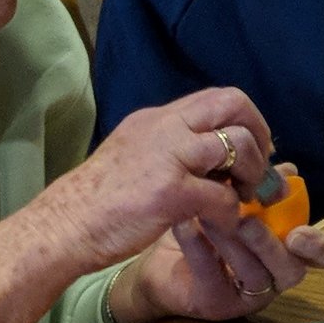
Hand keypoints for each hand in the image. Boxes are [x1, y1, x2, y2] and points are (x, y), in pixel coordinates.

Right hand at [0, 87, 281, 322]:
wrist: (64, 225)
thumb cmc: (99, 200)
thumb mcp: (135, 155)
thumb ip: (173, 147)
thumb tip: (216, 154)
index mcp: (158, 119)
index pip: (219, 96)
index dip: (247, 120)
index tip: (252, 150)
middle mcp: (165, 127)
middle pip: (234, 104)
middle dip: (259, 136)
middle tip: (259, 171)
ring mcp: (168, 157)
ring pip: (237, 144)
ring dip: (252, 174)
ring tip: (243, 198)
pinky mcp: (169, 192)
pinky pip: (223, 197)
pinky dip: (232, 214)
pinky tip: (221, 225)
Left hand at [110, 209, 323, 322]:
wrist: (158, 259)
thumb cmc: (207, 228)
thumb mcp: (236, 203)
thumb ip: (263, 189)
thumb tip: (288, 169)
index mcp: (289, 251)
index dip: (320, 246)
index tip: (298, 232)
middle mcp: (275, 278)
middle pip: (291, 271)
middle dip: (270, 244)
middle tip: (246, 221)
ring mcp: (246, 296)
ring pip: (252, 274)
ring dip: (231, 241)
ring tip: (207, 213)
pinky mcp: (214, 304)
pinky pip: (211, 276)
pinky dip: (199, 248)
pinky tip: (185, 225)